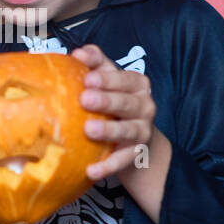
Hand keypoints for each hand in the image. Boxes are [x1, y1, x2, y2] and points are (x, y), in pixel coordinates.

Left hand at [71, 44, 155, 183]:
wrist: (136, 141)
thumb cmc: (115, 104)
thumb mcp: (108, 81)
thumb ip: (96, 64)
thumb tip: (78, 53)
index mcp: (137, 85)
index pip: (125, 78)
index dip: (108, 78)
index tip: (88, 78)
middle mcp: (145, 106)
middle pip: (127, 102)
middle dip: (107, 100)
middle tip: (84, 99)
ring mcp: (142, 131)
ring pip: (129, 130)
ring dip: (109, 130)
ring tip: (88, 130)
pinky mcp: (136, 154)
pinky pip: (123, 160)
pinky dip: (108, 166)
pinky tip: (91, 171)